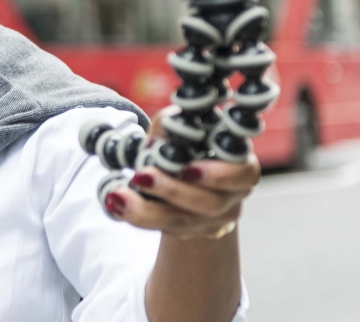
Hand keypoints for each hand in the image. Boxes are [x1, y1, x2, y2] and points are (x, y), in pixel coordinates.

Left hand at [102, 108, 260, 238]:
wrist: (182, 174)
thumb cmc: (186, 144)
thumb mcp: (180, 128)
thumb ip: (171, 127)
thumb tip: (154, 144)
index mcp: (240, 166)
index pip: (243, 175)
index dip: (219, 175)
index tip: (187, 169)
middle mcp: (232, 198)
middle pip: (208, 204)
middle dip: (172, 191)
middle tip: (141, 177)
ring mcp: (211, 221)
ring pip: (182, 222)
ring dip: (147, 209)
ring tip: (119, 194)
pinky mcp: (188, 232)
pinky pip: (162, 229)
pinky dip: (137, 216)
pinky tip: (116, 205)